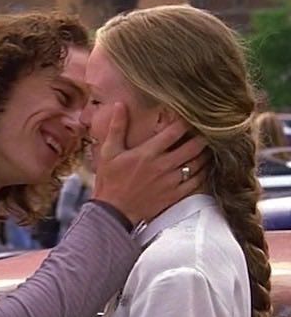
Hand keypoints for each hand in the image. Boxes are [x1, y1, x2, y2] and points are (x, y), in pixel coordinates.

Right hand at [92, 103, 206, 224]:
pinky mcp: (174, 195)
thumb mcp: (109, 151)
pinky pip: (196, 183)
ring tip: (207, 147)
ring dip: (205, 154)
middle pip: (193, 146)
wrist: (113, 211)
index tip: (190, 116)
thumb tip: (120, 105)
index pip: (175, 131)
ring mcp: (171, 181)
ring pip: (198, 164)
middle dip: (202, 136)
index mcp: (148, 152)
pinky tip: (204, 168)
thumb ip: (117, 127)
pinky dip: (203, 173)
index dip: (185, 121)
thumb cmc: (110, 180)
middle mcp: (163, 165)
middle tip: (206, 130)